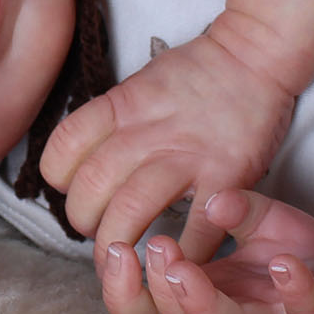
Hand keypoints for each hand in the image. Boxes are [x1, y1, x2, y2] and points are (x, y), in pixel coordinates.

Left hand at [38, 17, 294, 259]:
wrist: (254, 54)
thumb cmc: (196, 74)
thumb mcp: (138, 85)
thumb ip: (110, 122)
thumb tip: (81, 161)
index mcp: (119, 109)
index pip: (62, 150)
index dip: (59, 179)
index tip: (74, 190)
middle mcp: (145, 133)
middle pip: (89, 188)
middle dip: (85, 222)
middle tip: (98, 233)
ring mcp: (186, 156)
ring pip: (129, 211)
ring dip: (119, 244)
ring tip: (125, 257)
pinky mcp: (227, 176)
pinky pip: (198, 229)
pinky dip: (183, 253)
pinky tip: (177, 259)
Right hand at [97, 190, 313, 313]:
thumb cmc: (301, 256)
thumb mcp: (262, 220)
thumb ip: (234, 208)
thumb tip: (211, 197)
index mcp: (209, 294)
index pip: (148, 308)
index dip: (122, 287)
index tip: (110, 248)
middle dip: (152, 291)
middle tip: (148, 249)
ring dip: (200, 300)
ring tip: (182, 264)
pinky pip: (305, 311)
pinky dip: (294, 289)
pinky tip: (283, 264)